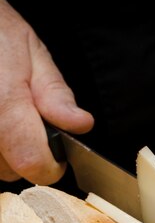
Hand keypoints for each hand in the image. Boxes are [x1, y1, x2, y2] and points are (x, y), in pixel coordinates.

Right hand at [0, 0, 93, 183]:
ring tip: (9, 118)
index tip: (57, 154)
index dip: (51, 165)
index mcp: (4, 103)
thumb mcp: (32, 52)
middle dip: (27, 155)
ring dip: (7, 153)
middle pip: (12, 170)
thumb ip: (55, 93)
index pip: (32, 162)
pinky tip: (1, 126)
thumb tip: (79, 124)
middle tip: (27, 122)